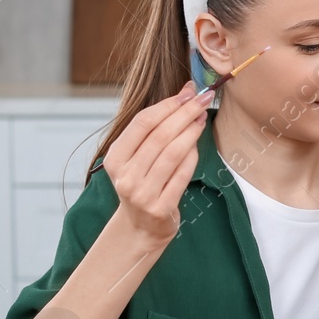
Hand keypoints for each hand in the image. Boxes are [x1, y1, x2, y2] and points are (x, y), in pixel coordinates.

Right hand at [103, 82, 211, 245]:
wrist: (140, 227)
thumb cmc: (142, 183)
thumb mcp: (135, 159)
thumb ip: (152, 131)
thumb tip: (184, 94)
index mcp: (115, 159)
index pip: (142, 124)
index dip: (167, 105)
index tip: (188, 92)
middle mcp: (125, 176)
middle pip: (159, 136)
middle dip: (184, 113)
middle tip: (203, 99)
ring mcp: (142, 193)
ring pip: (172, 154)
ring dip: (191, 132)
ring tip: (202, 117)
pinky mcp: (161, 207)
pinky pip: (181, 175)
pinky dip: (192, 156)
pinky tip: (199, 143)